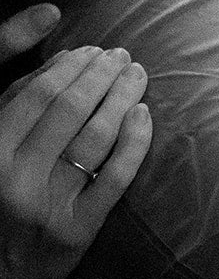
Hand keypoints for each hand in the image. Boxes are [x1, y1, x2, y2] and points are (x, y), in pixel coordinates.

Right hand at [0, 46, 151, 278]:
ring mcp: (49, 205)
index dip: (69, 66)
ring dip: (122, 97)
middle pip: (70, 110)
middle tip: (123, 55)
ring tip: (137, 75)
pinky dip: (135, 140)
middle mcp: (14, 179)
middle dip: (102, 74)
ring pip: (95, 137)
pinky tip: (144, 115)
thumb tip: (60, 61)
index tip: (92, 49)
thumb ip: (13, 107)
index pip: (35, 95)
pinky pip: (116, 176)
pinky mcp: (79, 229)